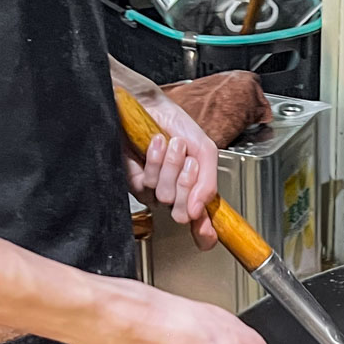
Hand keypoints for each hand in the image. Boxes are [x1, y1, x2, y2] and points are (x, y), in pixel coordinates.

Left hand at [121, 93, 219, 250]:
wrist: (148, 104)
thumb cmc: (174, 124)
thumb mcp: (204, 150)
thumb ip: (209, 182)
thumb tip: (198, 211)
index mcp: (194, 189)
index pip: (200, 221)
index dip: (204, 232)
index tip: (207, 238)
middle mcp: (173, 194)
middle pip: (184, 213)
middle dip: (189, 183)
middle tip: (189, 163)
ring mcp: (153, 189)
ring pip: (166, 197)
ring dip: (172, 166)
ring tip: (172, 146)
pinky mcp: (134, 181)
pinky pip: (149, 184)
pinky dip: (156, 161)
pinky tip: (155, 144)